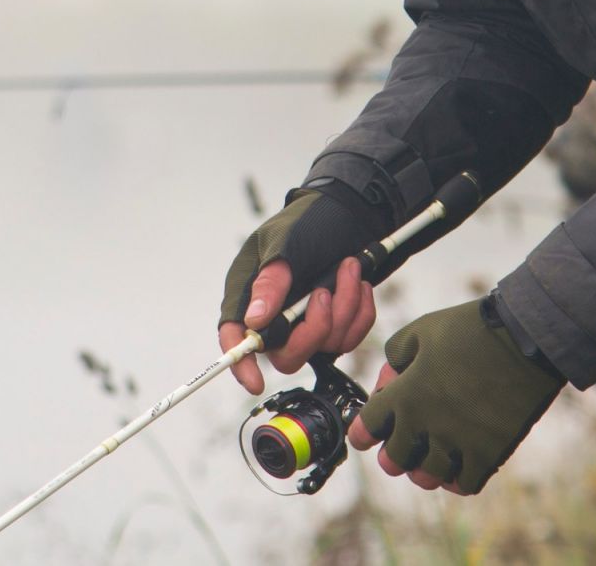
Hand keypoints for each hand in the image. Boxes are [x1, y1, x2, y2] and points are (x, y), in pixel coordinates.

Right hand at [218, 189, 382, 395]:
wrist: (349, 213)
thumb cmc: (309, 222)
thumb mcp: (285, 242)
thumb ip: (271, 280)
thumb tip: (254, 321)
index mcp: (249, 294)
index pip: (235, 336)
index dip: (241, 363)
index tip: (255, 381)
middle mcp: (275, 316)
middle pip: (286, 354)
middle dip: (314, 329)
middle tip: (325, 292)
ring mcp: (306, 324)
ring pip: (324, 347)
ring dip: (344, 308)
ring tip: (349, 269)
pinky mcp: (334, 326)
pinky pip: (350, 339)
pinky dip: (360, 312)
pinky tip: (359, 284)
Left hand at [346, 297, 561, 493]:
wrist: (525, 338)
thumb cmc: (471, 328)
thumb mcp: (422, 330)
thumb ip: (395, 357)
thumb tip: (387, 382)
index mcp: (405, 394)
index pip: (366, 428)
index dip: (361, 433)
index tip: (365, 435)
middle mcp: (426, 424)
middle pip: (393, 460)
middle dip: (391, 454)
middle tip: (399, 446)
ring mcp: (458, 443)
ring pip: (427, 477)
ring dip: (423, 469)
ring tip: (429, 457)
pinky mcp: (488, 453)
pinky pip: (464, 484)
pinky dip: (456, 478)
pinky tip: (457, 463)